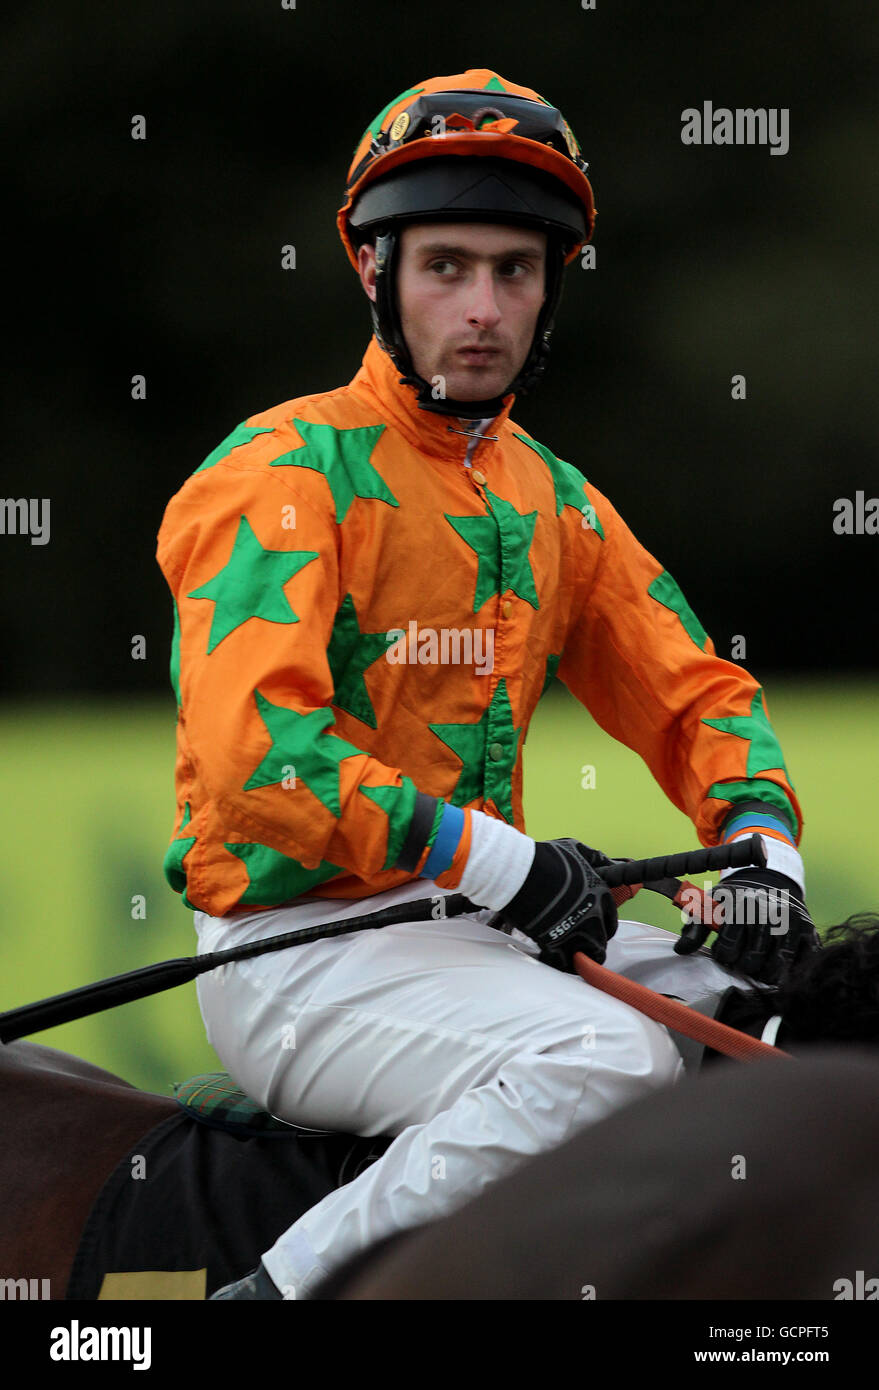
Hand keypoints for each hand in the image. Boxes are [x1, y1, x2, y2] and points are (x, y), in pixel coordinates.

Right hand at [496, 838, 617, 971]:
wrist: (517, 871)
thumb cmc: (543, 858)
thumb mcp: (575, 850)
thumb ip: (596, 859)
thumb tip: (612, 863)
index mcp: (600, 894)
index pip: (611, 922)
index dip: (600, 927)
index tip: (589, 927)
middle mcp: (593, 915)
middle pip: (601, 942)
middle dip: (589, 943)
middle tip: (573, 939)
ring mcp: (575, 930)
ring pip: (586, 957)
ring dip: (576, 955)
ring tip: (563, 949)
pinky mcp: (555, 941)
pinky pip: (564, 962)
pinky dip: (558, 960)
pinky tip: (550, 952)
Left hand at [674, 866, 818, 982]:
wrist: (769, 881)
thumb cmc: (735, 900)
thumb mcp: (711, 906)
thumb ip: (694, 928)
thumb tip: (680, 951)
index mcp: (739, 906)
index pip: (726, 950)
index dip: (723, 957)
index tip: (723, 952)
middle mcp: (766, 912)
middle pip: (751, 963)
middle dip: (743, 966)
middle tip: (742, 961)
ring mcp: (790, 922)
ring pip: (776, 967)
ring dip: (765, 973)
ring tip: (759, 966)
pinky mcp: (809, 930)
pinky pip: (801, 962)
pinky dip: (791, 970)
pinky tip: (781, 965)